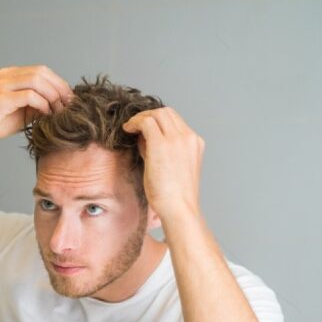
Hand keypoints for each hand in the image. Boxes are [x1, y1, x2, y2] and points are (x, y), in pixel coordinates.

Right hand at [0, 66, 72, 145]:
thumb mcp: (19, 113)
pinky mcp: (0, 98)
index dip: (58, 83)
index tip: (68, 99)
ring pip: (37, 80)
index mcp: (10, 74)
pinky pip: (29, 96)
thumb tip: (57, 106)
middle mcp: (6, 75)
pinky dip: (41, 104)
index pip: (41, 71)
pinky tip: (45, 114)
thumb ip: (35, 106)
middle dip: (60, 87)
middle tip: (69, 104)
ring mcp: (2, 85)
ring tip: (59, 110)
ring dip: (52, 95)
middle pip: (42, 72)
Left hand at [122, 107, 204, 225]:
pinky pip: (146, 122)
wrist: (178, 208)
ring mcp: (177, 139)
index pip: (176, 120)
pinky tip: (127, 130)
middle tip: (134, 125)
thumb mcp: (171, 167)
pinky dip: (135, 122)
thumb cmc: (172, 195)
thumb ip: (160, 150)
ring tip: (129, 127)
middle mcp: (189, 138)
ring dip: (141, 118)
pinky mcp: (162, 144)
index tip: (144, 129)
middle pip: (167, 112)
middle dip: (148, 115)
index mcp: (195, 143)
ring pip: (157, 114)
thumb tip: (143, 138)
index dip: (158, 121)